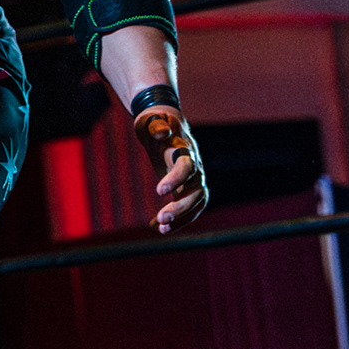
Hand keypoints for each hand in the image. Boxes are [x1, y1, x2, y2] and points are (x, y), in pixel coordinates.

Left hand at [134, 105, 206, 232]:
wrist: (165, 123)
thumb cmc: (155, 121)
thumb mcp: (152, 119)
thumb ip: (156, 125)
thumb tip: (161, 133)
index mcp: (185, 149)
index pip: (186, 166)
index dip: (176, 179)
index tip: (159, 191)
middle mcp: (194, 166)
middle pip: (195, 191)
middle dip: (180, 207)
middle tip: (161, 220)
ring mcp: (193, 178)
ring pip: (196, 203)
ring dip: (181, 218)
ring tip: (161, 229)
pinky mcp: (186, 187)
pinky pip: (187, 207)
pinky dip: (176, 220)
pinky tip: (156, 227)